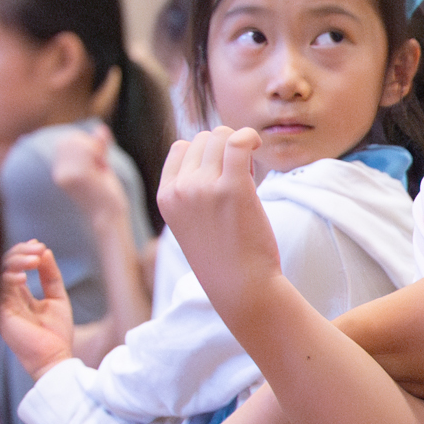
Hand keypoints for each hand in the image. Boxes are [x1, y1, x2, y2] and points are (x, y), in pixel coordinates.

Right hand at [0, 241, 77, 378]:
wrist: (55, 358)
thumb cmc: (56, 333)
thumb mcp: (57, 298)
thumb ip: (50, 276)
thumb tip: (44, 251)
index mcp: (17, 294)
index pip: (13, 266)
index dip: (24, 252)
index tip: (40, 246)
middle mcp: (5, 298)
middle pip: (3, 266)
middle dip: (20, 253)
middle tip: (38, 249)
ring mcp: (0, 306)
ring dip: (15, 262)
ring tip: (34, 259)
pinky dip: (8, 280)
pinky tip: (24, 278)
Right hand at [50, 124, 129, 226]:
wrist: (110, 217)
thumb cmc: (107, 196)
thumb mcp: (101, 167)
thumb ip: (98, 148)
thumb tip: (100, 128)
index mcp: (60, 172)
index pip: (65, 142)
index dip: (84, 144)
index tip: (97, 161)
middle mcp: (59, 173)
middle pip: (71, 139)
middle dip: (90, 146)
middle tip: (101, 165)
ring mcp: (65, 174)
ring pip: (80, 143)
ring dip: (95, 151)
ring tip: (101, 169)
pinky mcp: (76, 176)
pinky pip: (88, 149)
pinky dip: (99, 155)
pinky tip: (102, 169)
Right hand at [157, 127, 281, 320]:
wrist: (241, 287)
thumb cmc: (224, 256)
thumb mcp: (192, 221)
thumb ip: (193, 190)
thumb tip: (215, 149)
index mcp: (165, 195)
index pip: (181, 148)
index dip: (207, 155)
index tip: (222, 174)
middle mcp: (181, 188)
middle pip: (203, 139)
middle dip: (224, 151)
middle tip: (240, 177)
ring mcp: (204, 187)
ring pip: (221, 137)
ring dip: (240, 148)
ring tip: (249, 175)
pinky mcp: (233, 189)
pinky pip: (238, 142)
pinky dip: (250, 136)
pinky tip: (257, 144)